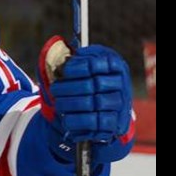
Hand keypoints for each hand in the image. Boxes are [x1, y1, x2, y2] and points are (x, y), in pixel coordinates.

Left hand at [38, 36, 134, 162]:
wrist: (103, 111)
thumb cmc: (87, 83)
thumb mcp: (83, 67)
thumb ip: (74, 60)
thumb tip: (60, 52)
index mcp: (114, 66)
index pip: (97, 63)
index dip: (79, 67)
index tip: (65, 71)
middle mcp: (120, 84)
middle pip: (92, 84)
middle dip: (68, 87)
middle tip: (54, 90)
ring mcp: (118, 104)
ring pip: (92, 103)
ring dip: (69, 104)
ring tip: (58, 104)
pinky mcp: (113, 123)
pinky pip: (94, 122)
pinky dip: (76, 120)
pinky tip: (66, 118)